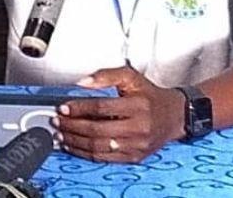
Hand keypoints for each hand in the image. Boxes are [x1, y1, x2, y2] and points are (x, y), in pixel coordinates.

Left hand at [53, 66, 185, 162]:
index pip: (102, 107)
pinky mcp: (134, 157)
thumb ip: (106, 75)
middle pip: (97, 129)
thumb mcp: (132, 77)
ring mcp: (136, 144)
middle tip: (59, 120)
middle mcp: (139, 126)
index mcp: (138, 105)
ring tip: (62, 134)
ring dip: (75, 141)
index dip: (80, 107)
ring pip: (99, 146)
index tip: (64, 107)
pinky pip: (105, 158)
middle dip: (73, 125)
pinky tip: (75, 146)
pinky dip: (85, 153)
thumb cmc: (150, 96)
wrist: (174, 116)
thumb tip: (83, 82)